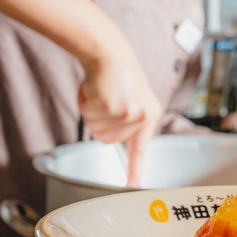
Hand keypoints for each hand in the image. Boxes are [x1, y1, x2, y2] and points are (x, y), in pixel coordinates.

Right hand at [78, 46, 161, 187]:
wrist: (108, 50)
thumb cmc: (115, 73)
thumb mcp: (129, 98)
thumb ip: (125, 119)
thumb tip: (110, 137)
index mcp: (150, 113)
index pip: (140, 148)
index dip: (135, 169)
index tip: (132, 186)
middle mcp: (142, 116)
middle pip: (109, 140)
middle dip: (100, 122)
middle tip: (105, 98)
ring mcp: (128, 112)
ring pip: (98, 131)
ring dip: (92, 114)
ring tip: (101, 92)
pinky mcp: (113, 107)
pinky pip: (89, 118)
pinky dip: (86, 104)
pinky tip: (95, 89)